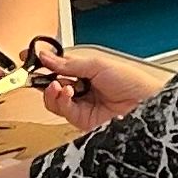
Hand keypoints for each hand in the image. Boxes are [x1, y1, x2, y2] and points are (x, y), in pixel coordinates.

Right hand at [35, 44, 164, 132]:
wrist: (147, 105)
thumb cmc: (134, 82)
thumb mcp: (99, 65)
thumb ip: (70, 64)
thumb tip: (47, 57)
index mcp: (88, 71)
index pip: (59, 66)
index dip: (44, 62)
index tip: (29, 56)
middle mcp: (83, 88)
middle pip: (53, 83)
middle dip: (43, 77)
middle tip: (36, 71)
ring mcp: (82, 104)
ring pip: (53, 99)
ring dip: (50, 90)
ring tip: (56, 84)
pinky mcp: (82, 120)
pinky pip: (62, 110)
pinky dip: (59, 101)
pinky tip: (66, 93)